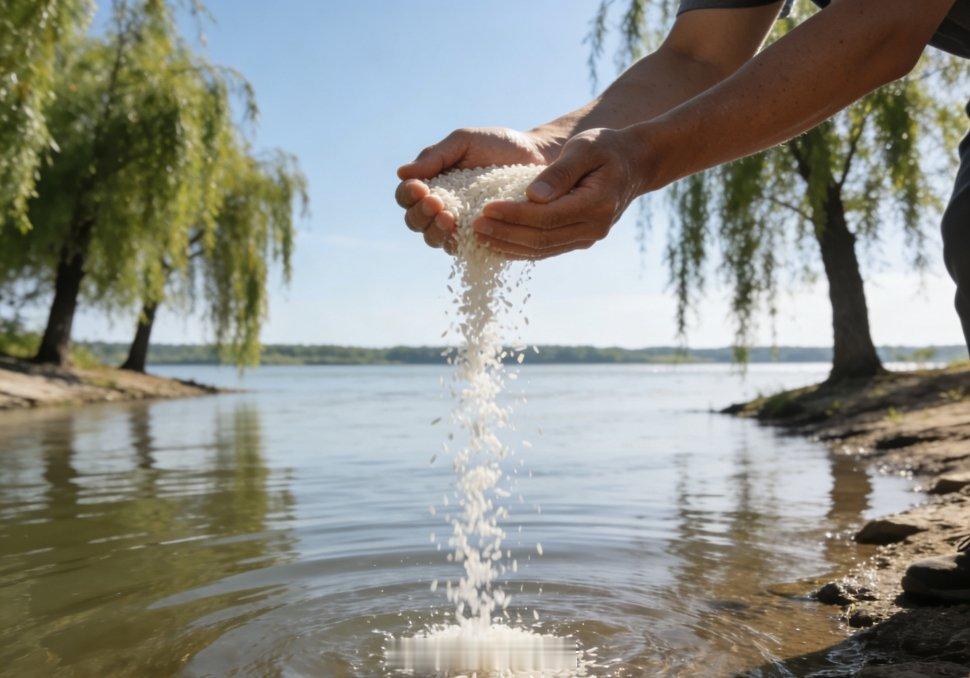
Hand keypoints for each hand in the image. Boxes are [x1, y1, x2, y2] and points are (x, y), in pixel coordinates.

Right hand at [395, 127, 557, 252]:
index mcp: (432, 184)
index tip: (420, 187)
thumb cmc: (498, 145)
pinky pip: (463, 251)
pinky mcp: (481, 241)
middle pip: (415, 222)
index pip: (406, 197)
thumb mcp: (464, 142)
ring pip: (434, 240)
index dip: (408, 196)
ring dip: (436, 232)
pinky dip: (460, 245)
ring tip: (450, 219)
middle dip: (421, 215)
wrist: (537, 157)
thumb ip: (435, 156)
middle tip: (437, 204)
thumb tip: (401, 173)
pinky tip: (466, 235)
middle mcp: (441, 209)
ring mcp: (460, 227)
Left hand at [471, 128, 645, 259]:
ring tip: (478, 236)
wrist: (634, 163)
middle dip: (505, 233)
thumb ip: (559, 172)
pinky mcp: (579, 240)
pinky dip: (520, 248)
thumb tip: (531, 196)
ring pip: (542, 250)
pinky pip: (546, 249)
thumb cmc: (607, 147)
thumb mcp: (585, 148)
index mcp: (596, 205)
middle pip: (541, 239)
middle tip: (473, 226)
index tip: (485, 208)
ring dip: (508, 245)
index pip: (546, 217)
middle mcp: (594, 228)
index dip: (513, 216)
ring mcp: (588, 238)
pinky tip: (498, 242)